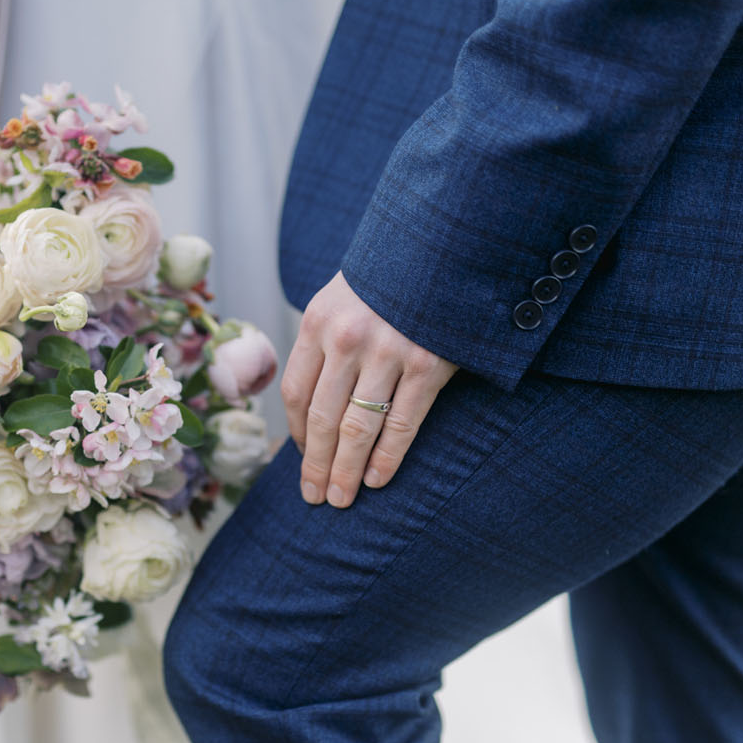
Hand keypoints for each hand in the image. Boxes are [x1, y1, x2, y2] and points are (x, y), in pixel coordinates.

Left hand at [281, 272, 456, 507]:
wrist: (447, 244)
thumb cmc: (392, 279)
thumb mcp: (344, 296)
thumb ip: (325, 341)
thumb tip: (309, 402)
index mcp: (318, 322)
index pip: (295, 392)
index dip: (296, 432)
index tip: (302, 456)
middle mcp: (347, 339)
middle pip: (321, 419)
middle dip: (316, 465)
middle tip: (315, 496)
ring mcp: (388, 352)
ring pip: (357, 429)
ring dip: (346, 471)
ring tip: (340, 498)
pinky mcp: (428, 365)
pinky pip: (402, 425)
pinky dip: (387, 458)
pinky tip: (377, 480)